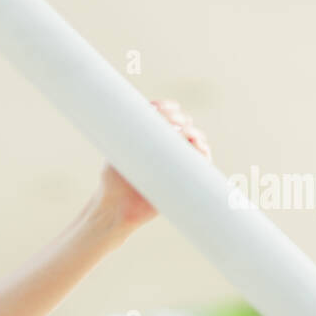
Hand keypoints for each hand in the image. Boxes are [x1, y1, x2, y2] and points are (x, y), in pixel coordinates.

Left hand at [91, 98, 211, 231]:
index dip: (166, 107)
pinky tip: (197, 149)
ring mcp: (177, 160)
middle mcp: (166, 146)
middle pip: (184, 123)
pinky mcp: (185, 177)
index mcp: (151, 136)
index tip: (158, 108)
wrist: (117, 207)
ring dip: (193, 134)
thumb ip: (130, 135)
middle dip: (180, 119)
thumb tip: (152, 118)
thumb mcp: (117, 152)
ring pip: (196, 140)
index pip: (165, 113)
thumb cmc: (112, 180)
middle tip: (172, 124)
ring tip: (185, 137)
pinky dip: (203, 153)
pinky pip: (201, 162)